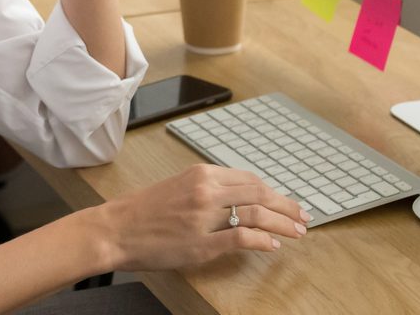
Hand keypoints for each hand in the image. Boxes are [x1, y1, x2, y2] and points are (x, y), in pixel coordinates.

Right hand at [98, 164, 309, 271]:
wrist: (116, 229)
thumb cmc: (145, 210)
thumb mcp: (179, 186)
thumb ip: (209, 189)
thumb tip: (240, 198)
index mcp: (201, 174)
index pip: (249, 179)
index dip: (273, 191)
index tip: (286, 201)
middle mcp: (205, 190)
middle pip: (258, 193)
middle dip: (285, 205)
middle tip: (303, 216)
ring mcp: (203, 217)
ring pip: (254, 214)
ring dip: (281, 223)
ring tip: (296, 232)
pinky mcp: (199, 244)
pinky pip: (239, 238)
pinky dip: (261, 240)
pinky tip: (273, 245)